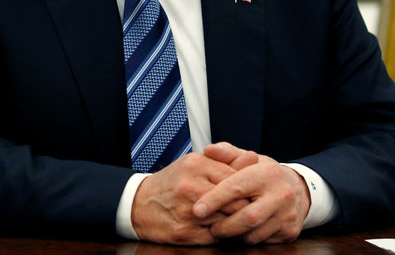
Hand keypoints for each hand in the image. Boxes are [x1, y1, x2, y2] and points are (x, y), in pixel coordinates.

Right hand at [130, 151, 255, 244]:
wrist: (140, 204)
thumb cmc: (173, 183)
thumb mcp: (196, 163)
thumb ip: (226, 161)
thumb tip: (254, 157)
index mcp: (196, 165)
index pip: (236, 179)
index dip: (247, 189)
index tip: (252, 193)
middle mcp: (191, 187)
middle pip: (235, 202)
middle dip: (245, 208)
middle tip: (250, 209)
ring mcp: (187, 212)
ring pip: (227, 221)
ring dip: (234, 222)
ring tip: (235, 219)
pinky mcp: (185, 233)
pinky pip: (216, 236)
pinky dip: (222, 234)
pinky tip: (220, 228)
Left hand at [192, 143, 309, 243]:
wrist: (297, 188)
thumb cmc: (263, 173)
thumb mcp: (247, 159)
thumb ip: (227, 153)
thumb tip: (208, 150)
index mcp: (267, 173)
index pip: (237, 187)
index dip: (214, 199)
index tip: (197, 209)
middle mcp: (281, 194)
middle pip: (249, 217)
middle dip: (225, 225)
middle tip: (210, 226)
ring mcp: (288, 214)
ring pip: (255, 234)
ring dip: (234, 235)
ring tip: (221, 230)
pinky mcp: (290, 231)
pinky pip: (263, 241)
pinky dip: (247, 239)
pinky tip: (238, 233)